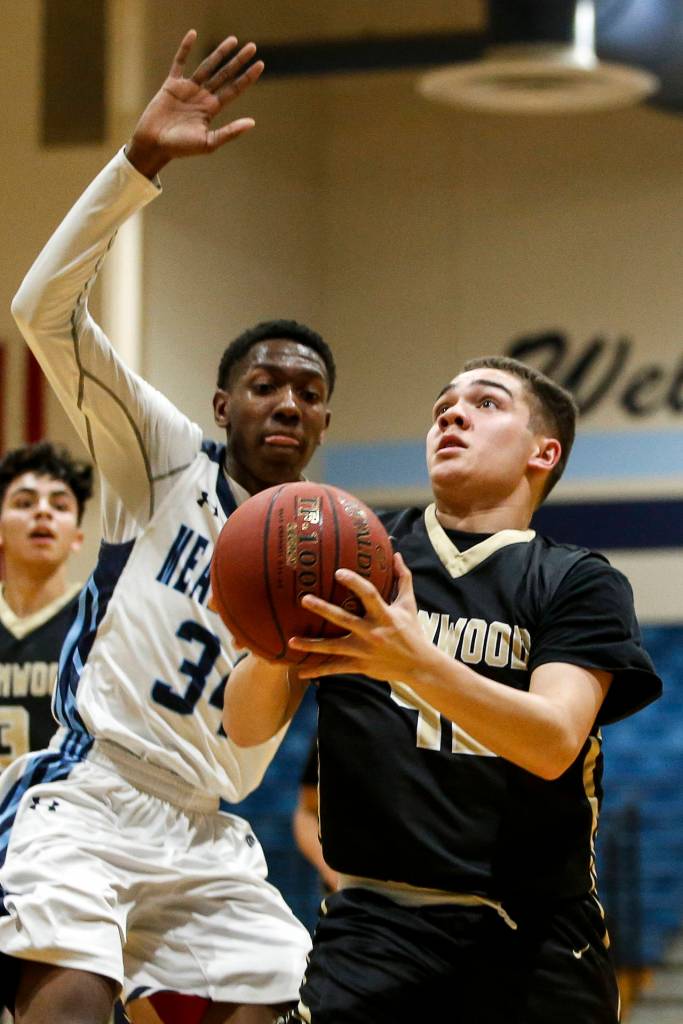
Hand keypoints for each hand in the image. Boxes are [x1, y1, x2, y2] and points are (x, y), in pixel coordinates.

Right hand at [126, 29, 263, 177]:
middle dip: (238, 61)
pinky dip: (185, 48)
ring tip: (233, 40)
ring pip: (207, 66)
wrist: (154, 145)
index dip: (247, 77)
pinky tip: (193, 34)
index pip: (234, 90)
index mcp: (212, 109)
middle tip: (253, 47)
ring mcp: (188, 89)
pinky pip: (179, 62)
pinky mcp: (171, 84)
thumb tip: (252, 123)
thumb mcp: (209, 142)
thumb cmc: (181, 148)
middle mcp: (202, 97)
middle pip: (224, 75)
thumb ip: (229, 132)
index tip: (260, 65)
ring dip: (220, 53)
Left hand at [289, 553, 432, 680]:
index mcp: (384, 615)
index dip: (354, 582)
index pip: (369, 595)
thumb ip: (402, 578)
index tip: (338, 572)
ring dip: (312, 645)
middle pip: (344, 619)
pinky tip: (300, 672)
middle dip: (324, 609)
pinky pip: (336, 669)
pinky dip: (318, 671)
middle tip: (304, 599)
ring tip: (291, 640)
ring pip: (334, 648)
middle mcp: (372, 633)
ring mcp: (364, 651)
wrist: (420, 665)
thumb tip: (396, 554)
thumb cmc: (412, 631)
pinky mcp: (360, 666)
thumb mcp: (409, 604)